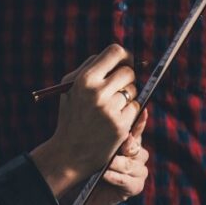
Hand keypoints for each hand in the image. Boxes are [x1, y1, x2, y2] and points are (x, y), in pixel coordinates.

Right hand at [30, 44, 141, 197]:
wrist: (69, 152)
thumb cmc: (71, 115)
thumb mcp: (70, 88)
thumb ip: (90, 68)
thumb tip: (118, 55)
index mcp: (84, 79)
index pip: (115, 52)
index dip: (125, 55)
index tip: (127, 61)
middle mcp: (97, 92)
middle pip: (128, 72)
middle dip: (128, 78)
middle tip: (121, 86)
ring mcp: (110, 110)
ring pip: (134, 90)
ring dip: (128, 96)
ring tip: (111, 106)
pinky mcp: (121, 125)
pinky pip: (136, 108)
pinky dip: (129, 111)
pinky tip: (115, 119)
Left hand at [82, 110, 148, 204]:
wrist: (75, 190)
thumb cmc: (81, 164)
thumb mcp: (89, 145)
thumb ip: (100, 132)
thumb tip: (103, 110)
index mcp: (128, 141)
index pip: (137, 129)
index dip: (140, 121)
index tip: (142, 111)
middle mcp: (136, 155)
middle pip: (136, 147)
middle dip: (125, 146)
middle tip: (118, 144)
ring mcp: (137, 172)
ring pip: (132, 164)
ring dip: (117, 164)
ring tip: (104, 164)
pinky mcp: (135, 187)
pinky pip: (129, 181)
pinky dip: (116, 177)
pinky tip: (105, 175)